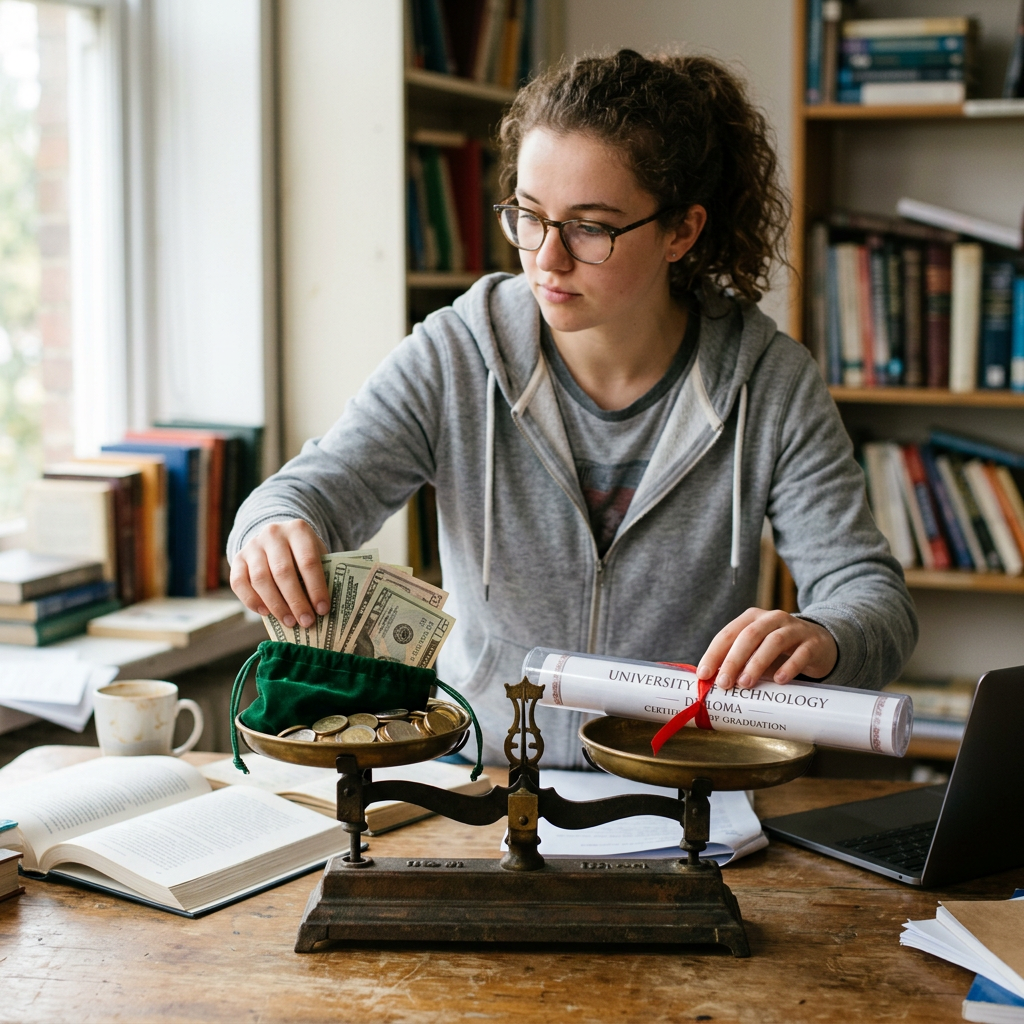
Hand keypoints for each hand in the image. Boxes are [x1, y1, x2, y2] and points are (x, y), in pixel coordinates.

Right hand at [230, 520, 328, 628]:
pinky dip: (251, 601)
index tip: (323, 609)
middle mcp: (273, 534)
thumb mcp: (317, 553)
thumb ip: (322, 573)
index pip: (308, 561)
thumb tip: (322, 608)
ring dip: (276, 605)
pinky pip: (239, 583)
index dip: (316, 587)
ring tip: (290, 621)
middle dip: (296, 601)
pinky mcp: (237, 558)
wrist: (277, 537)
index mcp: (298, 530)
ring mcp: (253, 545)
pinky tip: (266, 613)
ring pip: (260, 579)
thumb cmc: (302, 552)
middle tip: (306, 621)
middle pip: (283, 572)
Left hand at [696, 608, 837, 690]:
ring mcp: (794, 629)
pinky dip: (789, 667)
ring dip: (757, 662)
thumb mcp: (757, 650)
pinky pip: (801, 654)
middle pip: (749, 635)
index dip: (714, 653)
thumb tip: (714, 683)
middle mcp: (772, 619)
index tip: (704, 674)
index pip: (728, 633)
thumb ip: (739, 662)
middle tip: (724, 682)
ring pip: (774, 641)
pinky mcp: (813, 643)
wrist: (819, 644)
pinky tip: (779, 680)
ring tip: (746, 683)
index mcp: (752, 618)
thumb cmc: (779, 650)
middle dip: (733, 659)